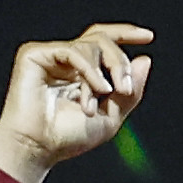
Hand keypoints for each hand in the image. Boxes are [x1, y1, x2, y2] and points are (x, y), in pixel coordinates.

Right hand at [0, 23, 156, 182]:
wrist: (37, 148)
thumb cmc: (67, 138)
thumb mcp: (111, 117)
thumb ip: (130, 92)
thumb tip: (145, 59)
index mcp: (79, 72)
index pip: (103, 42)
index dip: (125, 34)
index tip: (148, 37)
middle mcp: (64, 61)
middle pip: (101, 39)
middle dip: (119, 61)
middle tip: (124, 86)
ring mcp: (49, 56)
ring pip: (90, 44)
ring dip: (103, 72)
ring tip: (102, 96)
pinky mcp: (34, 55)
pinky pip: (72, 50)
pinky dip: (89, 69)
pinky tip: (97, 88)